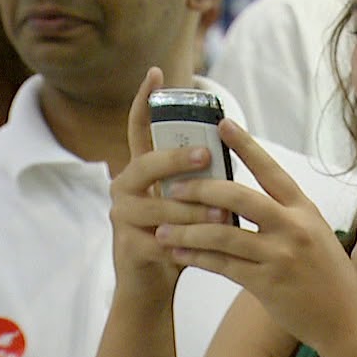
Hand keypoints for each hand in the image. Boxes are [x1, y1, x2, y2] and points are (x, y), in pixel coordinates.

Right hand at [108, 68, 228, 299]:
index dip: (144, 101)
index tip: (157, 72)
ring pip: (158, 207)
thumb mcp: (189, 197)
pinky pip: (161, 240)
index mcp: (142, 170)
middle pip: (145, 164)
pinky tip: (208, 247)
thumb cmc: (180, 234)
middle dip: (176, 159)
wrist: (153, 284)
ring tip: (223, 217)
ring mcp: (122, 217)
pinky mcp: (128, 247)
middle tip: (206, 154)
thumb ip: (199, 173)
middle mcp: (125, 188)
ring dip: (193, 211)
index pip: (139, 129)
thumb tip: (233, 139)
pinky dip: (188, 243)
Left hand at [150, 117, 356, 356]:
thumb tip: (244, 197)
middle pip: (239, 196)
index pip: (271, 170)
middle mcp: (294, 227)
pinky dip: (196, 257)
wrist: (344, 317)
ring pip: (223, 234)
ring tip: (163, 227)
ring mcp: (280, 256)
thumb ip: (286, 214)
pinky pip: (222, 265)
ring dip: (188, 229)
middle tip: (174, 187)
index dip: (246, 146)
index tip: (222, 124)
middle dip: (201, 189)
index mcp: (305, 209)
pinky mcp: (266, 284)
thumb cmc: (327, 273)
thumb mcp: (316, 233)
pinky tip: (178, 252)